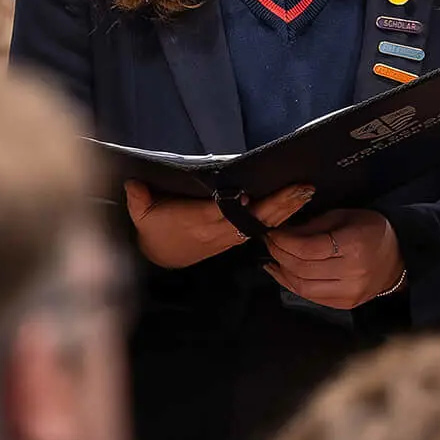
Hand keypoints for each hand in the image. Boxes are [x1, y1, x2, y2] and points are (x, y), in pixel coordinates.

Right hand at [124, 183, 313, 269]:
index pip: (220, 214)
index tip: (249, 197)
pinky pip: (261, 227)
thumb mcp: (141, 215)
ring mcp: (230, 236)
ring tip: (307, 194)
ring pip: (262, 223)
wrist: (161, 256)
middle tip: (301, 188)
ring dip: (285, 209)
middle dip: (277, 204)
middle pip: (251, 218)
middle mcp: (219, 230)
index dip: (235, 208)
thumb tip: (132, 183)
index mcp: (197, 222)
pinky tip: (297, 207)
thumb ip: (138, 199)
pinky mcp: (235, 237)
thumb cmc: (154, 229)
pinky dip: (279, 217)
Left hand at [266, 208, 405, 308]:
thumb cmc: (370, 229)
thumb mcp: (343, 216)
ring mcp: (350, 292)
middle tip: (269, 244)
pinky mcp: (346, 304)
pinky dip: (293, 285)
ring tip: (273, 259)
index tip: (272, 233)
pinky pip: (312, 297)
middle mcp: (353, 272)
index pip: (308, 248)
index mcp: (354, 245)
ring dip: (282, 273)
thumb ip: (312, 226)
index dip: (285, 242)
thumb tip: (283, 234)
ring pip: (303, 287)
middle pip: (303, 269)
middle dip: (280, 255)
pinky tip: (284, 274)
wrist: (398, 256)